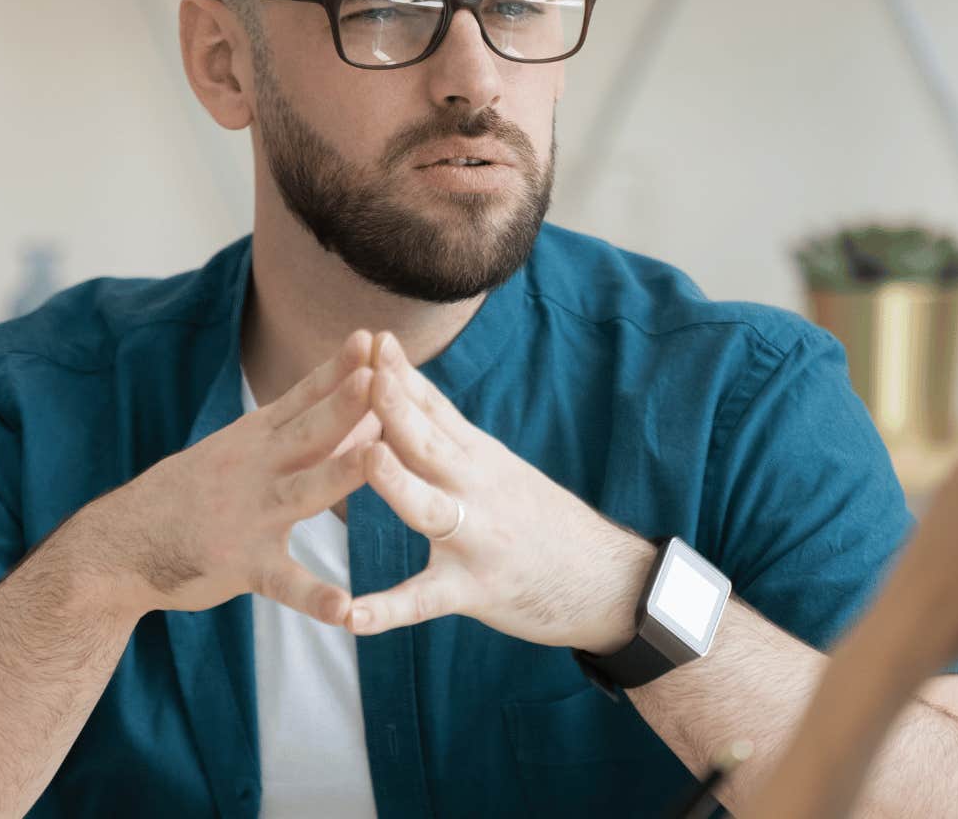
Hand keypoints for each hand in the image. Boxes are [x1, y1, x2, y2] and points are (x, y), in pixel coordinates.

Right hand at [68, 330, 382, 625]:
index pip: (302, 397)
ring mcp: (248, 516)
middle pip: (309, 431)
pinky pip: (284, 583)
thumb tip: (356, 408)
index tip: (372, 338)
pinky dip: (313, 597)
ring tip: (375, 459)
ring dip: (340, 473)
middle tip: (383, 376)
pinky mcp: (241, 565)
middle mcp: (254, 469)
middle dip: (346, 403)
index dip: (337, 367)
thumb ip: (291, 429)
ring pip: (304, 492)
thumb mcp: (237, 449)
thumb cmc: (190, 493)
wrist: (118, 544)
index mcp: (254, 439)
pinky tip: (344, 608)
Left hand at [346, 333, 654, 651]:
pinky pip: (424, 602)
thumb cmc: (540, 520)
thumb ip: (450, 437)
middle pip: (430, 442)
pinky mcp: (474, 590)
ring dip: (398, 482)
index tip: (373, 340)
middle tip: (363, 372)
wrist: (606, 580)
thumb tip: (405, 390)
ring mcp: (476, 539)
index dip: (404, 375)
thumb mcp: (499, 468)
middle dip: (396, 406)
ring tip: (367, 456)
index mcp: (479, 458)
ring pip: (430, 508)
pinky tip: (351, 617)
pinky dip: (386, 611)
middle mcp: (478, 489)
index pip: (437, 408)